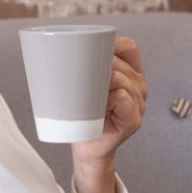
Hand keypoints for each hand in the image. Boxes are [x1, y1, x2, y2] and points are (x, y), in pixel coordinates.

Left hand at [71, 37, 148, 192]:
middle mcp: (138, 86)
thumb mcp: (85, 85)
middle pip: (120, 65)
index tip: (91, 51)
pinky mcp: (133, 120)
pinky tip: (101, 106)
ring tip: (89, 97)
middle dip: (99, 68)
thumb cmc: (83, 115)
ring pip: (121, 80)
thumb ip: (81, 68)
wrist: (87, 147)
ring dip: (101, 85)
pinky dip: (110, 100)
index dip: (112, 45)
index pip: (129, 47)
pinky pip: (123, 99)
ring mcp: (139, 104)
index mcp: (130, 74)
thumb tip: (53, 51)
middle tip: (81, 80)